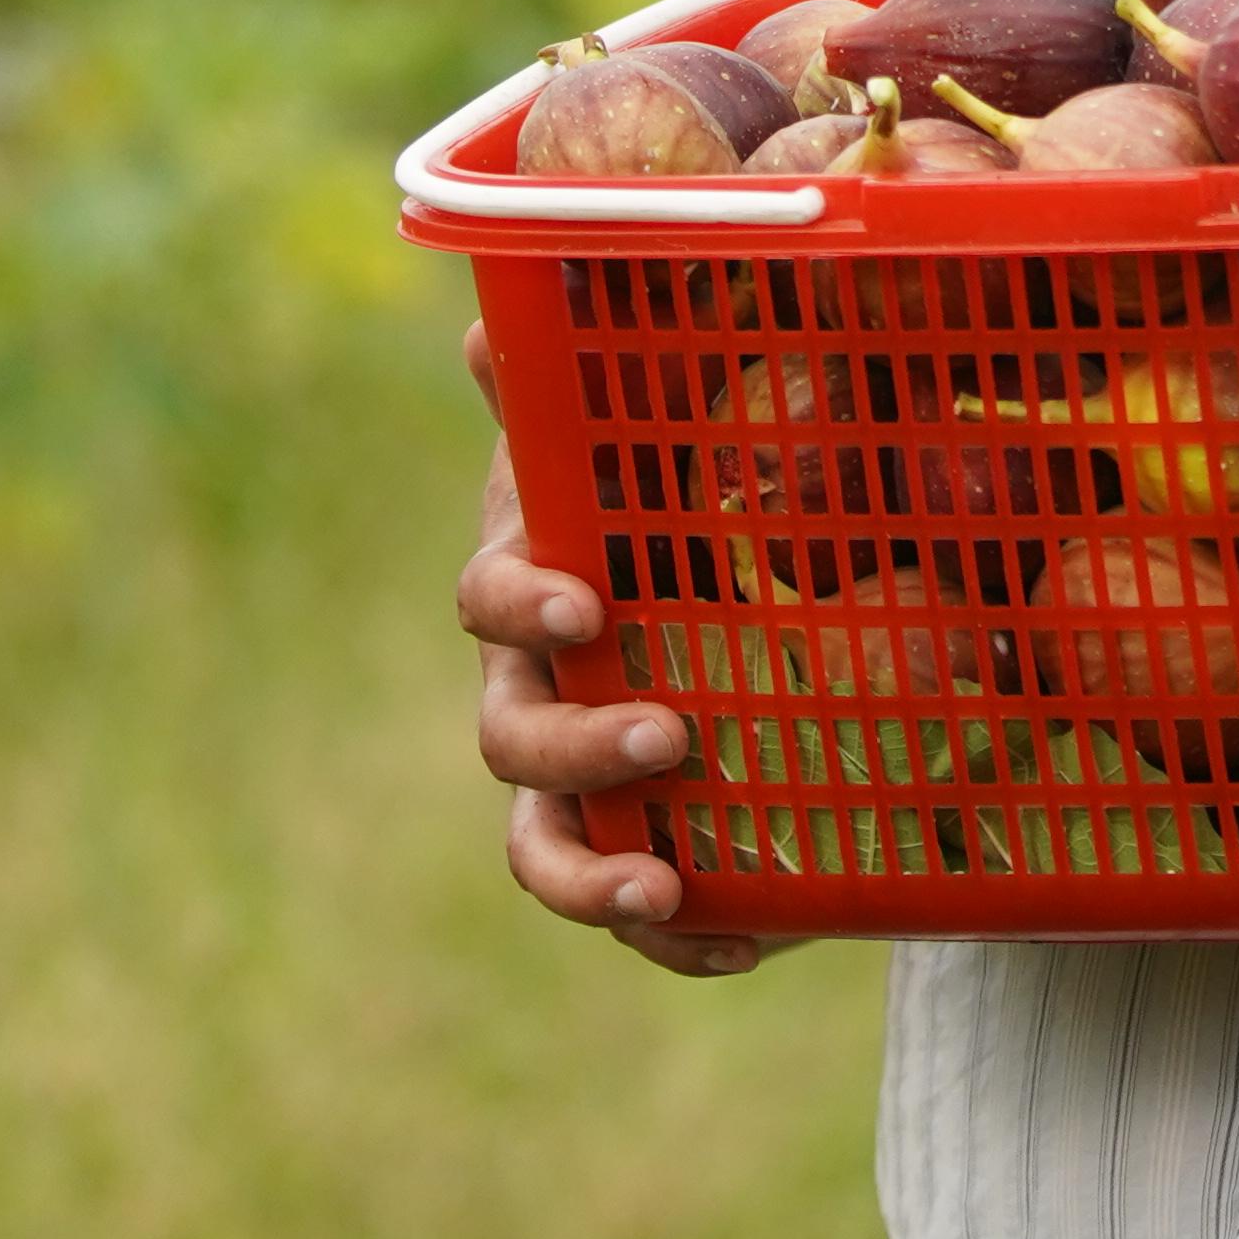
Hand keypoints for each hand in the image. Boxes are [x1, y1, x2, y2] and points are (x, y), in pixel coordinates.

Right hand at [459, 321, 793, 978]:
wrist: (732, 589)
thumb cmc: (667, 496)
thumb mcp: (645, 435)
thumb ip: (583, 373)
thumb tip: (502, 296)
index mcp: (531, 585)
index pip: (491, 600)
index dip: (527, 604)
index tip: (590, 601)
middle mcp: (535, 692)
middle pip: (513, 744)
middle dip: (579, 747)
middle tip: (670, 731)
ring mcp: (580, 784)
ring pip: (544, 852)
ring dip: (595, 877)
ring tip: (664, 888)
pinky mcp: (645, 849)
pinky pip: (641, 919)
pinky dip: (682, 940)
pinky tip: (747, 942)